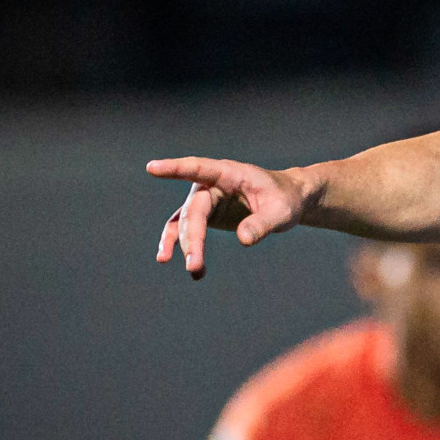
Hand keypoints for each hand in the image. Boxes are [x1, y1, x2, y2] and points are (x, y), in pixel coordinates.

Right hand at [148, 157, 307, 279]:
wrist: (287, 200)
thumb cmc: (285, 199)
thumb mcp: (282, 211)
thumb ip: (263, 223)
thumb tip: (243, 240)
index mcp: (229, 173)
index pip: (199, 168)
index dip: (175, 168)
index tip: (152, 168)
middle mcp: (210, 184)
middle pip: (194, 211)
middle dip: (192, 239)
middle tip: (195, 266)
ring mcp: (205, 200)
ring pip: (187, 224)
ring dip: (186, 247)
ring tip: (195, 271)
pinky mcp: (204, 215)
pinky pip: (187, 231)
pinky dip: (186, 248)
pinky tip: (195, 271)